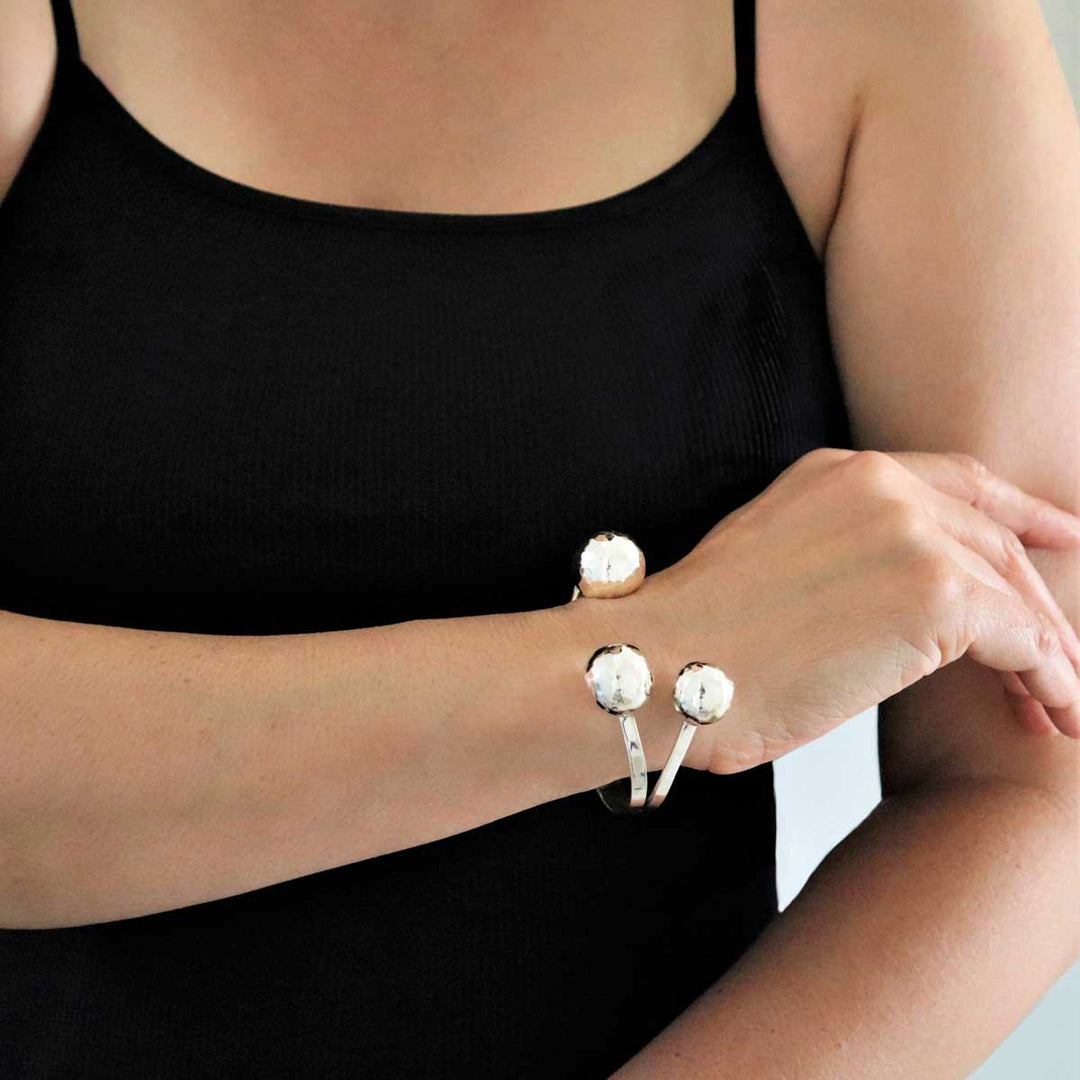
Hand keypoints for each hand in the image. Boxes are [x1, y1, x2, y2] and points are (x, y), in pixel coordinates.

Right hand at [595, 449, 1079, 773]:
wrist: (661, 662)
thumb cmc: (698, 638)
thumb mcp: (772, 562)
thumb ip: (839, 552)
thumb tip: (886, 601)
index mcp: (839, 473)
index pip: (957, 483)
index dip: (1021, 511)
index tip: (1060, 533)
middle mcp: (883, 487)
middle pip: (994, 540)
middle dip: (1035, 603)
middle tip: (1060, 659)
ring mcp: (912, 534)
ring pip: (1015, 593)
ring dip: (1048, 655)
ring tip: (1061, 706)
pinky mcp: (936, 594)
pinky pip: (1024, 641)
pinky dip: (1049, 682)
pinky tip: (1052, 716)